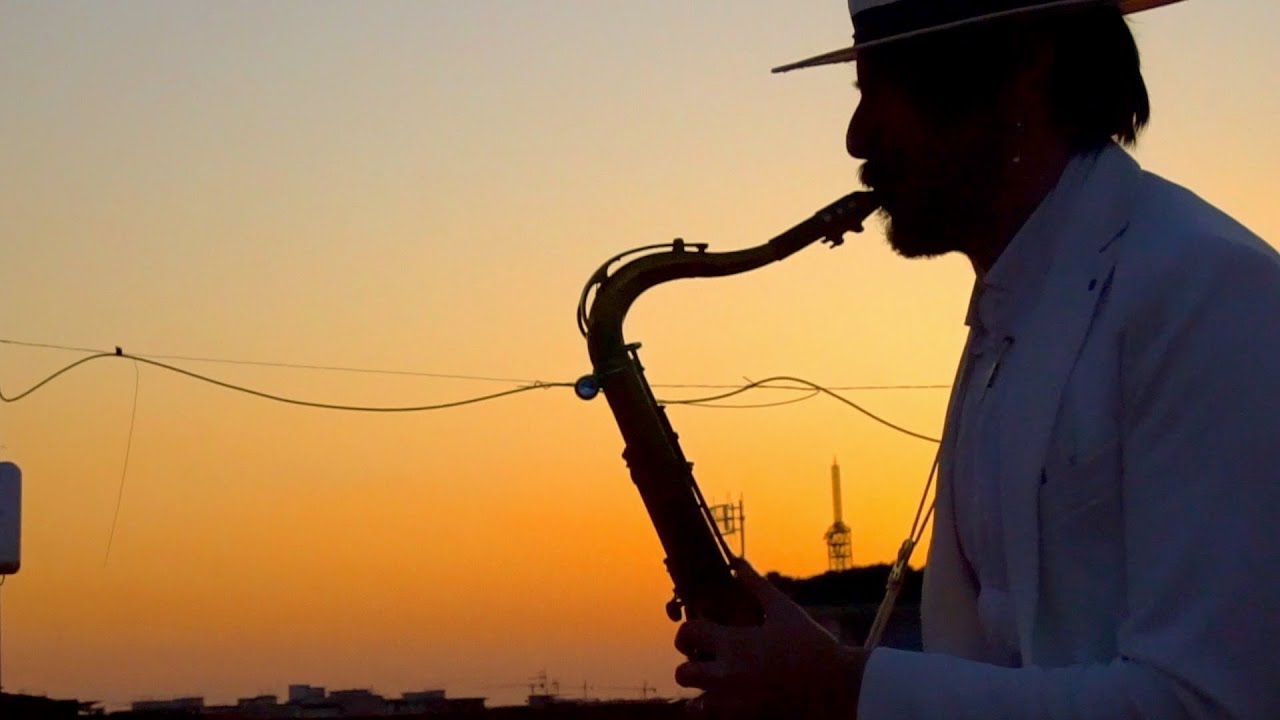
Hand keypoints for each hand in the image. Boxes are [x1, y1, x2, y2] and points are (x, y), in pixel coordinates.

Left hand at [674, 558, 866, 719]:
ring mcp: (735, 704)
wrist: (839, 687)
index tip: (696, 634)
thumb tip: (738, 562)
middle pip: (683, 674)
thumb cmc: (812, 645)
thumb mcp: (784, 611)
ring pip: (696, 705)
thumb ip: (757, 585)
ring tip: (717, 685)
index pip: (688, 633)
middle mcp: (728, 676)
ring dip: (702, 694)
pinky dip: (719, 712)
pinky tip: (732, 702)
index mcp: (734, 644)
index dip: (687, 632)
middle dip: (689, 666)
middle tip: (703, 661)